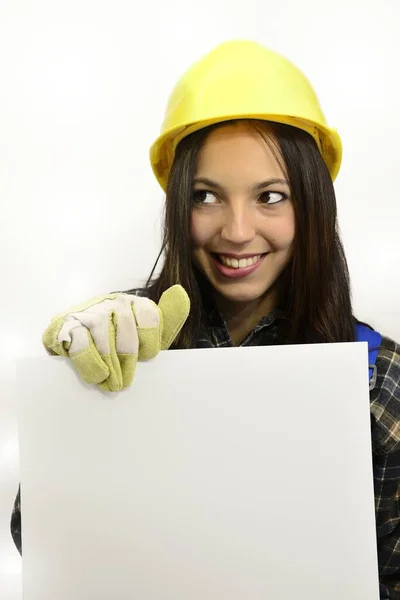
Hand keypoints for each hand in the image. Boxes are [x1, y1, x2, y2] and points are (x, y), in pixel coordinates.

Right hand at [42, 285, 189, 390]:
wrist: (73, 343)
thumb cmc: (115, 342)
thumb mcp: (145, 334)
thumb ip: (167, 319)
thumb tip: (180, 294)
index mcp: (132, 303)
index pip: (148, 314)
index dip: (149, 339)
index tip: (145, 356)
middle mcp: (110, 302)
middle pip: (125, 325)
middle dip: (127, 356)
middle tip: (125, 382)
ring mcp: (87, 311)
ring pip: (102, 332)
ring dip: (109, 362)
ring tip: (112, 382)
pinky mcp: (65, 325)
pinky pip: (79, 340)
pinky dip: (89, 360)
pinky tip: (97, 375)